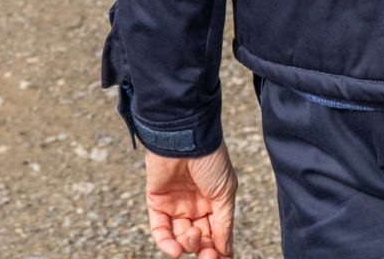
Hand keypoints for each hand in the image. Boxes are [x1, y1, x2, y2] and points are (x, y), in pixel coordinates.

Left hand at [143, 143, 237, 258]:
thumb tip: (226, 251)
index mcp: (213, 201)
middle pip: (198, 238)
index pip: (216, 233)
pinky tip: (175, 250)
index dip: (219, 249)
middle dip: (204, 250)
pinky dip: (166, 243)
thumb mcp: (225, 192)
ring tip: (192, 236)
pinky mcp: (157, 202)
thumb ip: (224, 223)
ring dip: (187, 244)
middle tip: (208, 257)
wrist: (186, 136)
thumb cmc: (210, 159)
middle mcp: (194, 205)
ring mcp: (175, 204)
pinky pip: (160, 230)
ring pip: (180, 237)